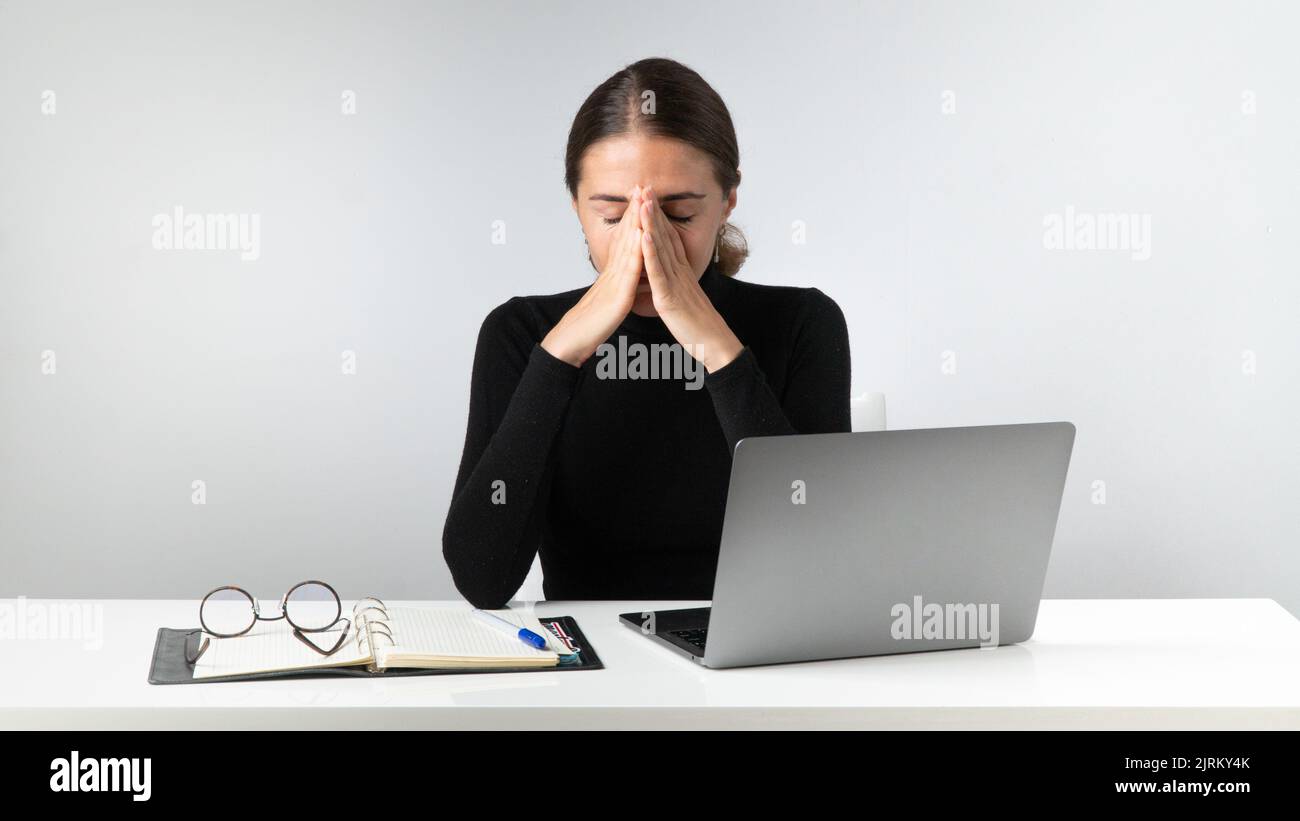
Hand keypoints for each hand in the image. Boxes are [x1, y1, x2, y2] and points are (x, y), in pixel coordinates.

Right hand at [541, 185, 644, 366]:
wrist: (573, 341)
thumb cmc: (591, 323)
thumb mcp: (611, 298)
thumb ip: (619, 284)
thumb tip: (629, 275)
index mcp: (614, 272)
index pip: (626, 239)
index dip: (634, 217)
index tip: (642, 196)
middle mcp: (613, 271)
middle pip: (626, 235)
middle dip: (636, 210)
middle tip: (643, 185)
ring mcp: (614, 281)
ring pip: (627, 246)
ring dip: (636, 222)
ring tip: (643, 200)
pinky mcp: (618, 296)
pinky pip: (628, 271)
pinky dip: (636, 252)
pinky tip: (643, 237)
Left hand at [639, 185, 743, 372]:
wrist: (714, 343)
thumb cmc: (698, 325)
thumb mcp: (684, 297)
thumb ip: (676, 283)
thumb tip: (668, 275)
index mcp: (681, 272)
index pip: (668, 238)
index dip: (658, 216)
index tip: (648, 196)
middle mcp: (679, 271)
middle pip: (665, 236)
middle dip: (653, 211)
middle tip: (644, 186)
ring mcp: (675, 282)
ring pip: (661, 248)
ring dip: (650, 223)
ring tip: (642, 200)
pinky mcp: (670, 297)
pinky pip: (659, 272)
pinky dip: (651, 253)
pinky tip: (644, 236)